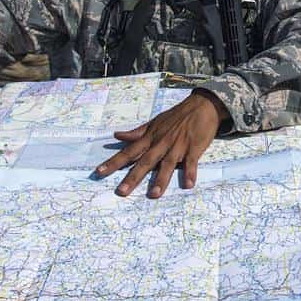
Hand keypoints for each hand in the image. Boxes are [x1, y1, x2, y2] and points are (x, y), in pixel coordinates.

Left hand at [94, 90, 228, 197]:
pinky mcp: (194, 147)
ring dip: (161, 179)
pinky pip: (191, 162)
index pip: (129, 152)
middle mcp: (161, 143)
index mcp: (150, 138)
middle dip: (133, 177)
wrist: (202, 105)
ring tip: (153, 194)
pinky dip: (191, 172)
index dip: (114, 162)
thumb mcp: (154, 122)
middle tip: (121, 191)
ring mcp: (178, 145)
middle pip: (145, 162)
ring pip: (167, 164)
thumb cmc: (176, 116)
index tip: (99, 172)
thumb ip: (137, 132)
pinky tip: (188, 184)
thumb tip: (117, 135)